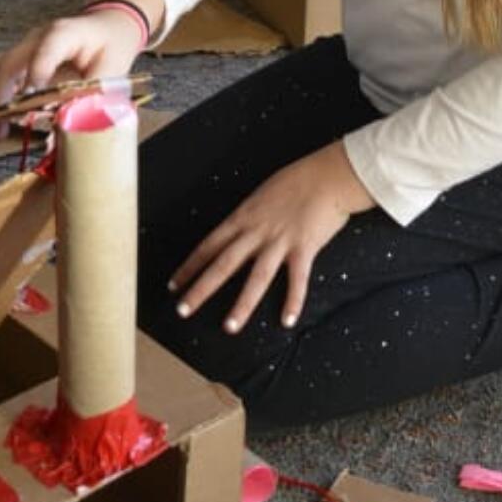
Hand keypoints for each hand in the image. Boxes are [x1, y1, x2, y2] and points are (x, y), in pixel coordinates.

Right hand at [0, 11, 140, 140]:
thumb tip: (70, 132)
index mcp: (65, 33)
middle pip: (6, 63)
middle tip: (0, 129)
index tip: (32, 102)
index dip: (37, 72)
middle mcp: (37, 39)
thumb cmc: (110, 45)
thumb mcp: (114, 70)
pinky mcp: (19, 63)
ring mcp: (24, 49)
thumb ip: (94, 98)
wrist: (106, 27)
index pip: (46, 48)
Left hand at [170, 141, 375, 333]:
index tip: (173, 284)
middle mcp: (256, 231)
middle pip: (223, 264)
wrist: (327, 175)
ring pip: (256, 277)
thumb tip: (240, 230)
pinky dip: (293, 301)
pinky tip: (287, 321)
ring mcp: (280, 241)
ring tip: (229, 327)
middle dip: (201, 288)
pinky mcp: (304, 248)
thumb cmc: (298, 180)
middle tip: (182, 310)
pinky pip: (297, 279)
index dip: (190, 266)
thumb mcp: (262, 194)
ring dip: (242, 304)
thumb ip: (250, 215)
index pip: (209, 245)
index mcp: (243, 217)